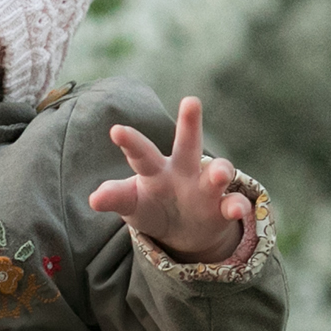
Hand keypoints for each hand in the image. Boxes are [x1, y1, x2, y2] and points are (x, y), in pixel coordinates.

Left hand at [86, 95, 253, 263]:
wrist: (184, 229)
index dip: (130, 142)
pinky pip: (234, 205)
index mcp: (155, 169)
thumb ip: (116, 197)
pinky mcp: (223, 209)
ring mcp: (206, 188)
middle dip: (189, 124)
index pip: (141, 153)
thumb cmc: (152, 207)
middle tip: (191, 101)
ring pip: (216, 174)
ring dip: (219, 171)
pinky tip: (236, 210)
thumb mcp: (131, 203)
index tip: (116, 130)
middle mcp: (183, 171)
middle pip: (187, 145)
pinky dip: (237, 207)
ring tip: (219, 173)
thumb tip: (94, 199)